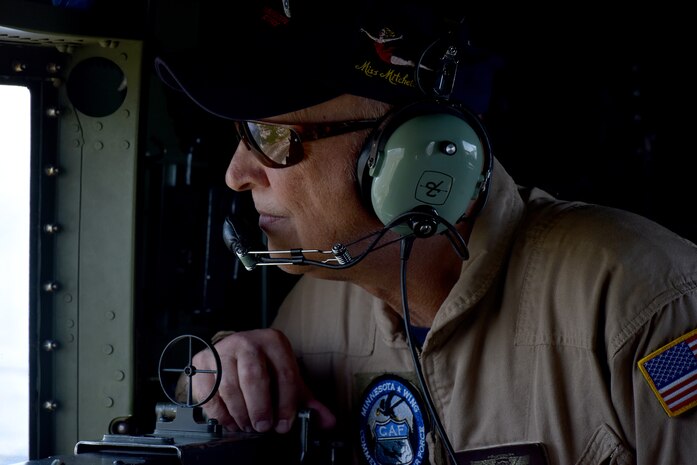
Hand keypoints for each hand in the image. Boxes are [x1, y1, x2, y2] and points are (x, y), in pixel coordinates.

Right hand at [187, 328, 335, 433]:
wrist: (237, 349)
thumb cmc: (266, 366)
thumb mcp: (287, 377)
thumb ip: (306, 400)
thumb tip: (327, 421)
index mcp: (273, 341)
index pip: (284, 374)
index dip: (286, 404)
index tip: (284, 425)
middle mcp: (247, 341)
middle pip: (253, 377)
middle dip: (260, 408)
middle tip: (262, 427)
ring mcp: (222, 350)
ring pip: (228, 387)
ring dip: (239, 413)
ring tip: (247, 425)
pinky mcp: (202, 361)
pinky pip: (208, 393)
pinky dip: (219, 413)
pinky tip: (230, 420)